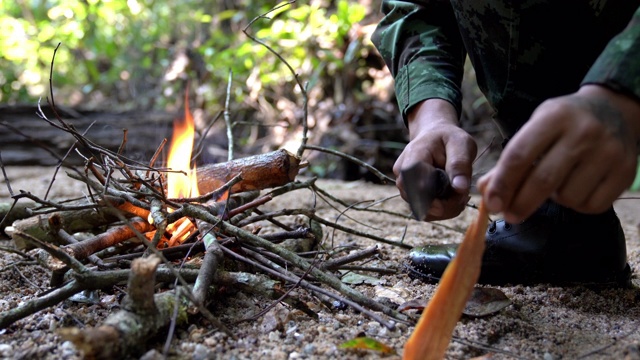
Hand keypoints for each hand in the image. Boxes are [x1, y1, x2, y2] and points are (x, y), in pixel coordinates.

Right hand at [395, 99, 477, 220]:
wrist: (435, 137)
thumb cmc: (449, 139)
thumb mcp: (461, 144)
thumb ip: (459, 164)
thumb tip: (460, 188)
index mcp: (414, 155)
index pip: (415, 183)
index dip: (435, 198)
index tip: (458, 196)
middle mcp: (403, 173)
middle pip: (419, 202)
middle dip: (447, 205)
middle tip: (465, 195)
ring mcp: (404, 187)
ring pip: (423, 211)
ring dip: (446, 209)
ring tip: (460, 194)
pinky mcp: (410, 196)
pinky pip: (426, 212)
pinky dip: (443, 211)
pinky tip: (453, 199)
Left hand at [478, 85, 639, 221]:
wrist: (614, 109)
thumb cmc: (564, 123)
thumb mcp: (536, 128)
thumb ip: (511, 159)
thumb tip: (486, 189)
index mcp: (554, 117)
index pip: (520, 155)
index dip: (503, 184)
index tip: (492, 204)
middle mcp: (583, 132)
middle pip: (543, 181)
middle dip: (520, 203)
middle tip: (509, 215)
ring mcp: (608, 152)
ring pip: (568, 197)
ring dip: (555, 200)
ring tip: (558, 184)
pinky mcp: (625, 171)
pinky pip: (591, 206)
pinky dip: (578, 205)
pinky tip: (577, 188)